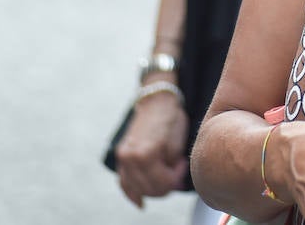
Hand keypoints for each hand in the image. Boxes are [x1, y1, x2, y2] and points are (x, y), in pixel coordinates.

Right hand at [114, 91, 188, 207]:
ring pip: (136, 188)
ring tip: (165, 181)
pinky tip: (140, 202)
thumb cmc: (171, 119)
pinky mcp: (121, 156)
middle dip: (165, 185)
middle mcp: (130, 157)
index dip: (176, 178)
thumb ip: (173, 166)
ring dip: (152, 190)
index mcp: (146, 154)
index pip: (163, 182)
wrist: (156, 101)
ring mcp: (123, 157)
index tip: (183, 165)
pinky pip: (124, 182)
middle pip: (149, 188)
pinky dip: (132, 193)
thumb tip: (173, 184)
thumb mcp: (178, 143)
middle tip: (176, 172)